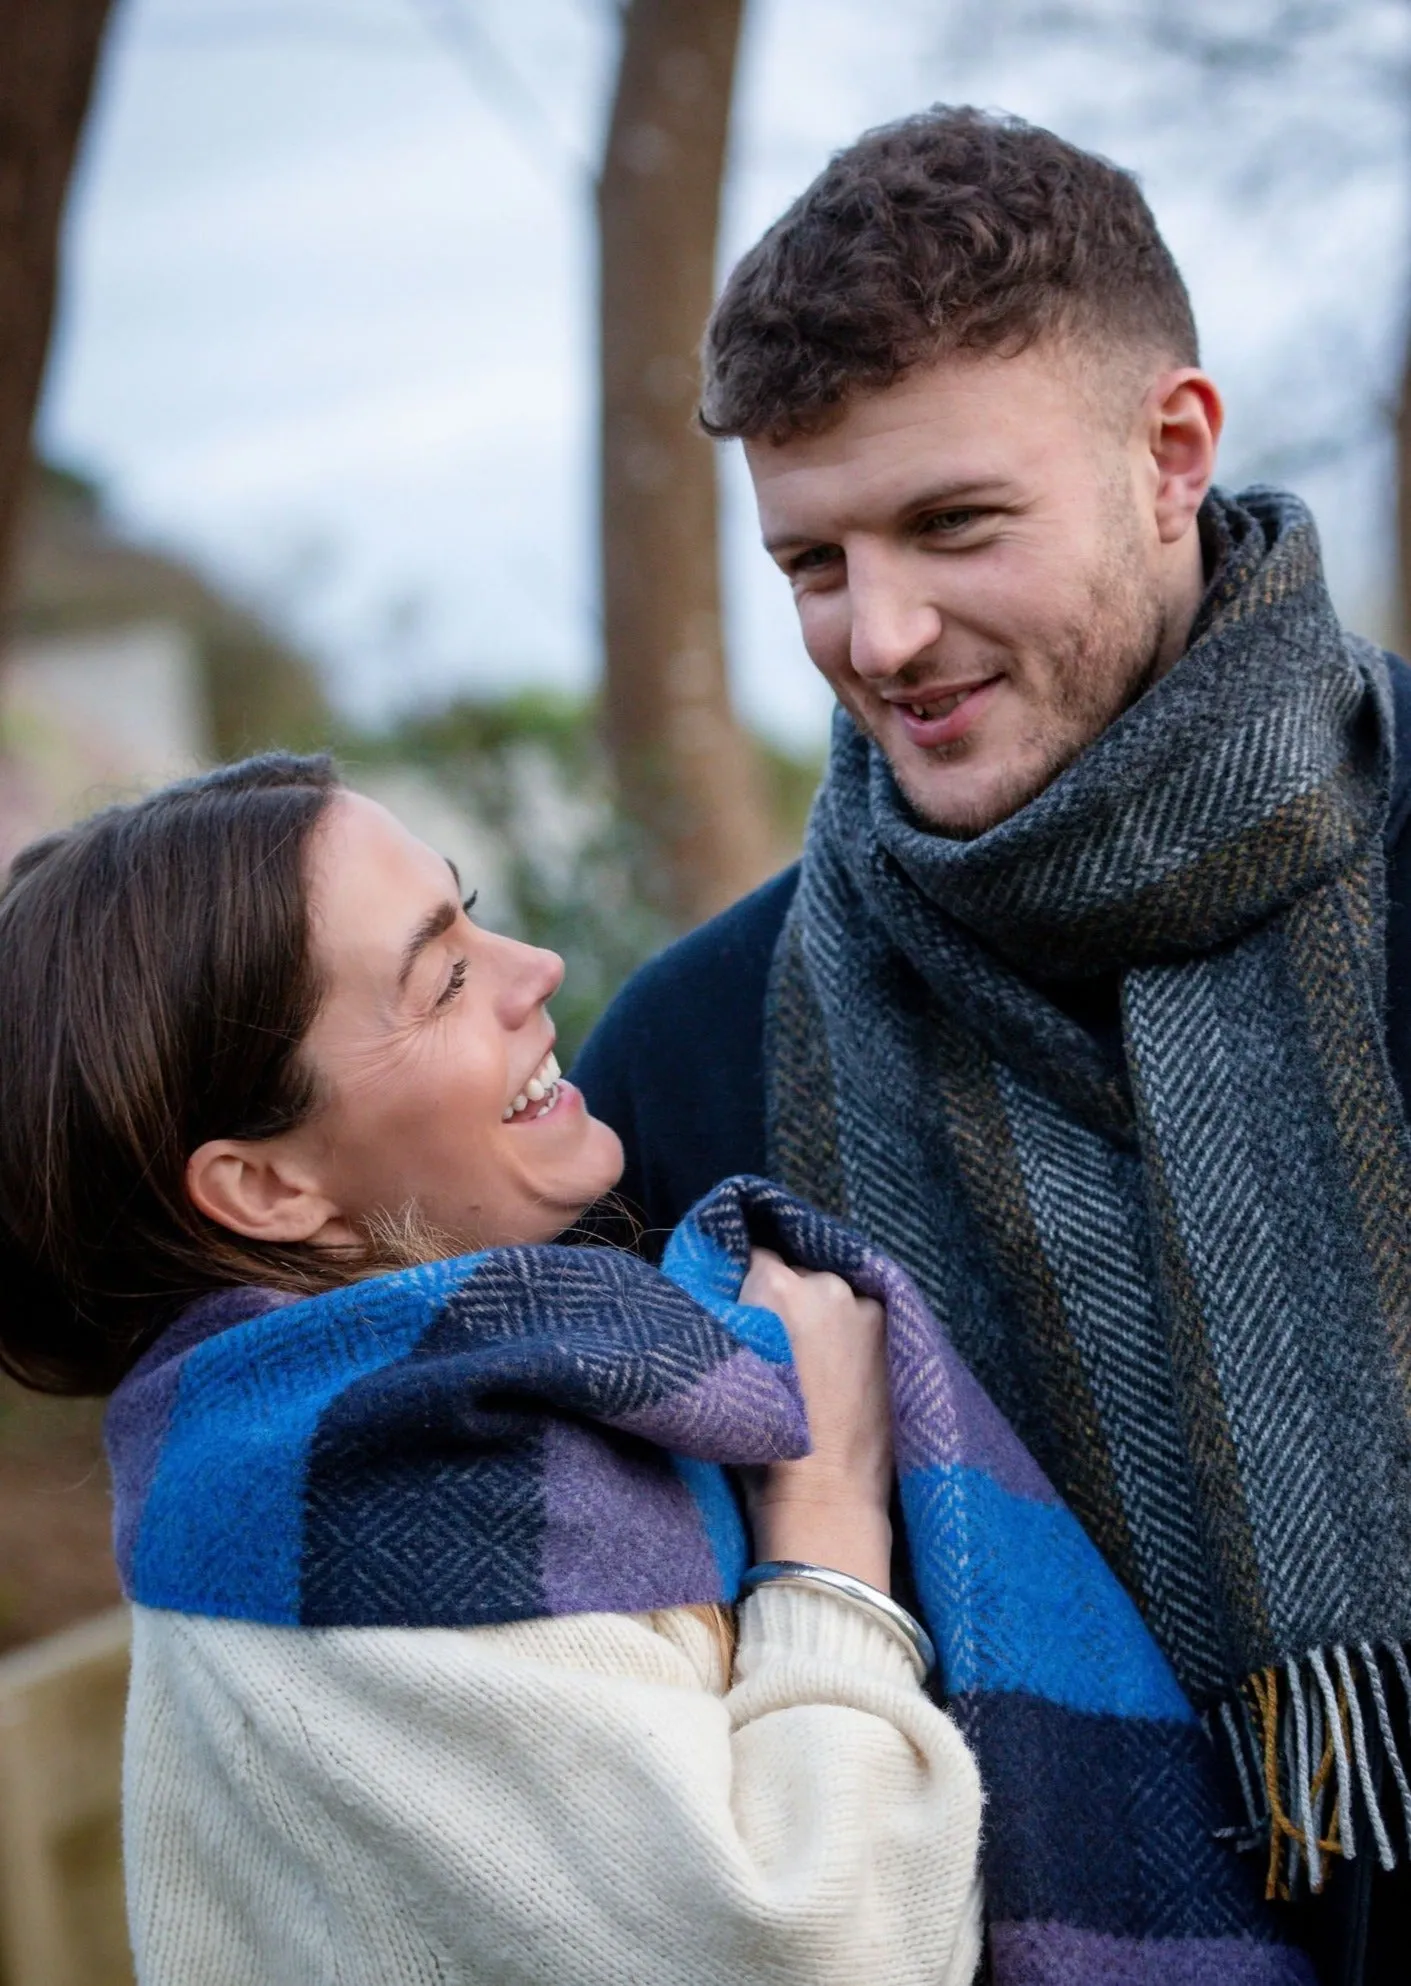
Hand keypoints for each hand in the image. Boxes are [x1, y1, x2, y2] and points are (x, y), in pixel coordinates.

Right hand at [740, 1247, 892, 1590]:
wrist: (824, 1496)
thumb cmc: (761, 1442)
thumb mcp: (727, 1364)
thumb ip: (729, 1313)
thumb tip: (733, 1292)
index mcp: (774, 1284)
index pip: (752, 1255)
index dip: (745, 1283)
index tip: (744, 1310)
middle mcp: (825, 1283)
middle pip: (797, 1274)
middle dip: (788, 1301)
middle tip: (782, 1348)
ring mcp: (866, 1308)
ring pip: (834, 1297)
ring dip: (824, 1317)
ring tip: (818, 1367)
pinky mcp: (896, 1334)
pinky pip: (865, 1318)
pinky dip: (854, 1334)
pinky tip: (845, 1372)